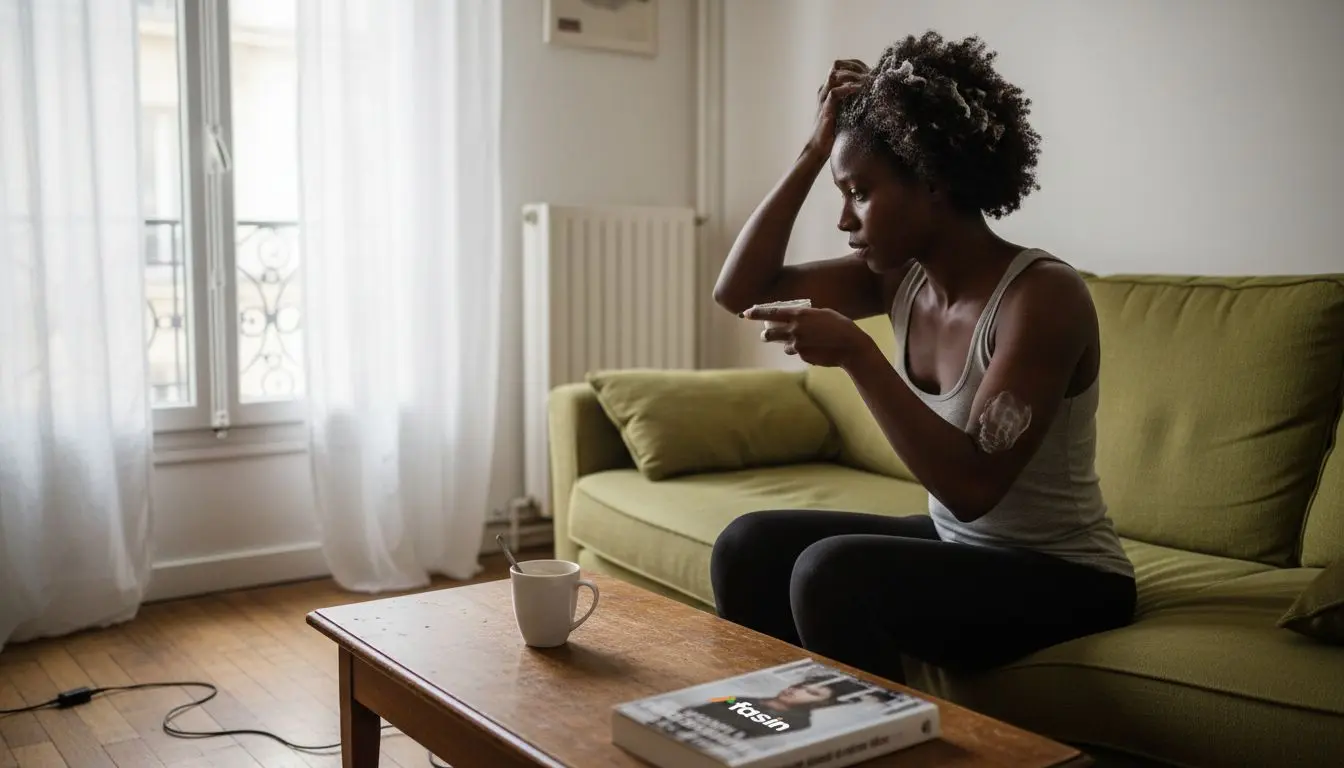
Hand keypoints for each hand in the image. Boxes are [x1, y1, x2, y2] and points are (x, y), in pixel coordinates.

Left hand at [743, 305, 875, 367]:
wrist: (852, 347)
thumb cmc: (840, 326)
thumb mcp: (822, 313)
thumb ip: (805, 315)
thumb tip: (794, 317)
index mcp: (799, 314)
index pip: (771, 313)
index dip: (756, 313)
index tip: (746, 313)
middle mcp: (795, 329)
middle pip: (770, 333)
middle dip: (766, 335)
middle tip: (765, 335)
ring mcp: (798, 345)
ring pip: (783, 346)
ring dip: (787, 344)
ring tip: (800, 342)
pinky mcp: (803, 356)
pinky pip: (797, 353)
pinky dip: (802, 351)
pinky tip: (816, 349)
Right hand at [808, 59, 867, 157]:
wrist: (819, 147)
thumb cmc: (835, 131)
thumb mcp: (847, 111)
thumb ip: (854, 100)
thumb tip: (874, 95)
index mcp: (829, 88)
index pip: (841, 66)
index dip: (856, 65)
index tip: (872, 70)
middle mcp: (825, 89)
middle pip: (837, 65)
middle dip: (855, 67)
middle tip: (871, 73)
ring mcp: (824, 98)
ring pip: (835, 75)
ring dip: (853, 75)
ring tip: (867, 79)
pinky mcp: (825, 108)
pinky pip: (834, 92)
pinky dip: (848, 89)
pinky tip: (860, 90)